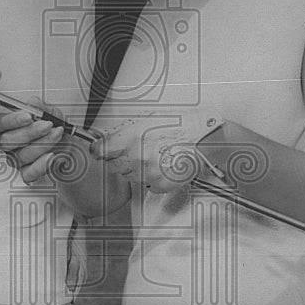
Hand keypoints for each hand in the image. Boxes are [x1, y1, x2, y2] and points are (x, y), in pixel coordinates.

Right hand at [0, 97, 66, 183]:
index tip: (29, 116)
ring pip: (21, 155)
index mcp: (8, 125)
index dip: (13, 120)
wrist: (70, 144)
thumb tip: (32, 103)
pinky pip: (28, 173)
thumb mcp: (51, 113)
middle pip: (8, 140)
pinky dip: (41, 165)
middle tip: (47, 125)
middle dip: (30, 132)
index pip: (1, 123)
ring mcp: (16, 158)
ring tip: (57, 135)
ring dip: (42, 144)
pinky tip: (51, 155)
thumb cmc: (55, 127)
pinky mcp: (26, 172)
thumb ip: (41, 108)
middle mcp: (9, 143)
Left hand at [95, 111, 222, 193]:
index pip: (100, 150)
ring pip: (129, 176)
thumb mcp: (148, 119)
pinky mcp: (159, 185)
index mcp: (131, 138)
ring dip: (136, 169)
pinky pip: (146, 185)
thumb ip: (124, 131)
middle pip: (113, 166)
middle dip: (120, 159)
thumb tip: (106, 139)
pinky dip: (151, 179)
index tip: (101, 151)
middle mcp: (137, 157)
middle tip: (134, 152)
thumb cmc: (180, 125)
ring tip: (153, 157)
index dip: (100, 150)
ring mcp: (148, 173)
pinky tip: (162, 166)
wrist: (204, 139)